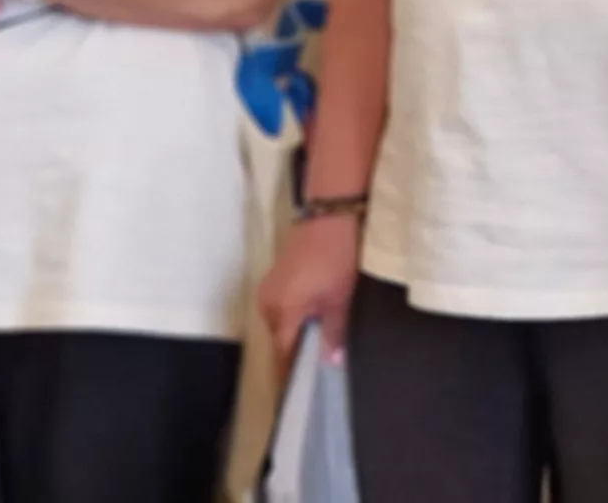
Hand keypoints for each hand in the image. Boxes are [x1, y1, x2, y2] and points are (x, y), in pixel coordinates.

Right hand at [258, 210, 363, 366]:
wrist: (328, 217)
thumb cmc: (336, 258)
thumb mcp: (340, 298)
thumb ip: (333, 332)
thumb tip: (331, 363)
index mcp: (281, 312)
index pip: (282, 353)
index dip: (291, 372)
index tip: (301, 390)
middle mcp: (267, 304)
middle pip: (279, 339)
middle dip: (294, 353)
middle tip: (314, 368)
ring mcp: (267, 290)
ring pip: (279, 323)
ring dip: (294, 333)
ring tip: (315, 345)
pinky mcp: (273, 279)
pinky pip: (280, 308)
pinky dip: (292, 317)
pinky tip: (310, 319)